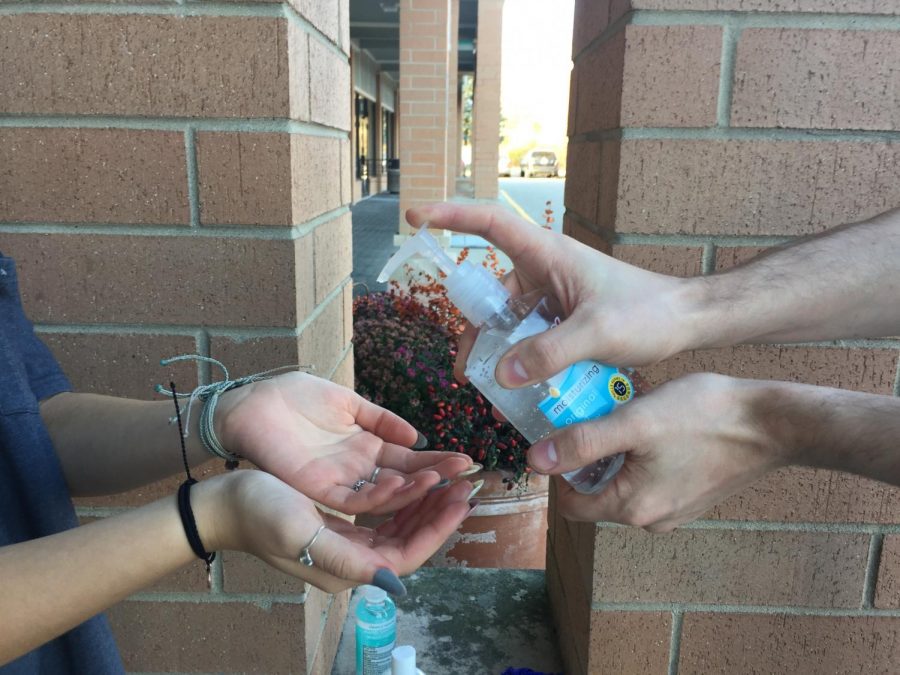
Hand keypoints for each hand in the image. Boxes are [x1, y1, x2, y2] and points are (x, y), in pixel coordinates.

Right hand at [201, 471, 476, 593]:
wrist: (224, 504)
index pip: (409, 554)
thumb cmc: (261, 513)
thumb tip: (395, 582)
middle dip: (439, 514)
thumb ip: (349, 558)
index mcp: (348, 567)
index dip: (438, 529)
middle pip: (410, 541)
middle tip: (465, 484)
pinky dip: (404, 500)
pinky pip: (384, 518)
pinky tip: (416, 482)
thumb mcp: (303, 534)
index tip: (461, 500)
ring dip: (425, 506)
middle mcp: (353, 560)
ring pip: (400, 528)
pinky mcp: (340, 528)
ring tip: (449, 481)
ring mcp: (347, 544)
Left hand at [215, 372, 472, 514]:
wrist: (252, 404)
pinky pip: (355, 499)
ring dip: (414, 489)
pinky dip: (379, 493)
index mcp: (366, 449)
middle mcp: (359, 471)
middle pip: (405, 480)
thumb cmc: (294, 399)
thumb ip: (381, 419)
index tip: (466, 461)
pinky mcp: (320, 489)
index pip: (410, 460)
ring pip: (384, 494)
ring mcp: (341, 482)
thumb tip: (416, 436)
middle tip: (466, 476)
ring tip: (442, 481)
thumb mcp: (347, 404)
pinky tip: (402, 482)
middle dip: (436, 479)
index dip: (437, 461)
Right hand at [406, 203, 695, 385]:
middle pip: (490, 292)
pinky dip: (519, 356)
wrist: (686, 320)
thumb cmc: (648, 313)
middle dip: (472, 329)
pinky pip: (529, 334)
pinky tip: (518, 385)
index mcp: (548, 254)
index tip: (414, 216)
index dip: (449, 216)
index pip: (489, 223)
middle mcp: (545, 270)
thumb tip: (499, 374)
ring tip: (488, 386)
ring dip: (496, 349)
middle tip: (465, 370)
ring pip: (508, 319)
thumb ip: (548, 353)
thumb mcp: (596, 333)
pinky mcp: (564, 316)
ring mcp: (554, 294)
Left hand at [527, 373, 788, 530]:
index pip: (570, 505)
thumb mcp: (633, 422)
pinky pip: (650, 478)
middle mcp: (651, 519)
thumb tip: (537, 460)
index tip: (563, 434)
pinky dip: (642, 455)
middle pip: (597, 491)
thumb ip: (583, 442)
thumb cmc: (703, 417)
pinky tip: (654, 424)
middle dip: (589, 455)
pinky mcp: (691, 494)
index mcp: (631, 508)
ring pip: (624, 482)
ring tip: (626, 414)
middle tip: (596, 415)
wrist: (772, 423)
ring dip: (616, 452)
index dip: (559, 470)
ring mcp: (674, 509)